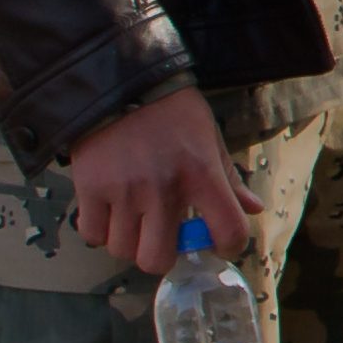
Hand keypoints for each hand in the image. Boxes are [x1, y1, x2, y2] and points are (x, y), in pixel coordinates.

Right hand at [71, 84, 250, 274]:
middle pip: (157, 260)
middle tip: (162, 238)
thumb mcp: (210, 139)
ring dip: (129, 243)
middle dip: (161, 256)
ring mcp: (124, 190)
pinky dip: (100, 230)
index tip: (220, 245)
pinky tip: (110, 212)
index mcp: (202, 175)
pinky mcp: (90, 187)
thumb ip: (229, 180)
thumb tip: (253, 210)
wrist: (121, 81)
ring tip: (133, 221)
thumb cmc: (172, 113)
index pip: (229, 232)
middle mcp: (163, 189)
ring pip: (122, 251)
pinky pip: (93, 235)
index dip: (229, 248)